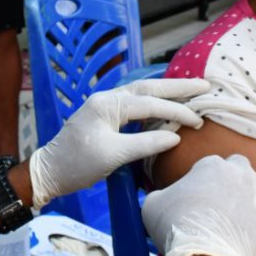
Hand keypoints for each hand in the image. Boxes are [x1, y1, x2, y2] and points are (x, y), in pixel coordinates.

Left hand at [28, 78, 209, 208]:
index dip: (176, 111)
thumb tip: (175, 136)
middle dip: (178, 87)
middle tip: (205, 85)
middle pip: (148, 88)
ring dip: (168, 90)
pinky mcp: (106, 114)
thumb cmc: (78, 164)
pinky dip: (155, 100)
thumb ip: (145, 143)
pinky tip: (167, 101)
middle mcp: (107, 98)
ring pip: (143, 92)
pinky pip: (136, 102)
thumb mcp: (113, 156)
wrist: (50, 171)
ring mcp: (105, 104)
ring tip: (192, 88)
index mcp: (108, 104)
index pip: (149, 103)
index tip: (197, 121)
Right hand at [143, 154, 255, 255]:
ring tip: (234, 218)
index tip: (196, 198)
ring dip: (248, 197)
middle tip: (219, 202)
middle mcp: (239, 171)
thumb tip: (162, 197)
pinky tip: (248, 233)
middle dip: (231, 179)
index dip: (201, 181)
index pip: (208, 165)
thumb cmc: (176, 230)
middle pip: (238, 167)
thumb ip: (160, 193)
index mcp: (211, 163)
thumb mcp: (152, 205)